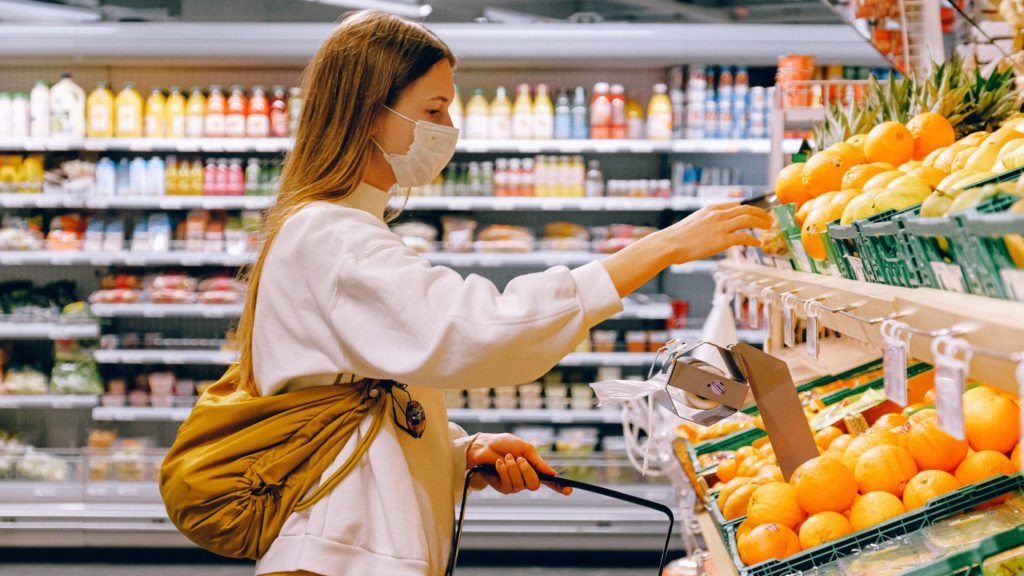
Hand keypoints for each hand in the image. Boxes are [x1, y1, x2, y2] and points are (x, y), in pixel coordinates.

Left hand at [465, 433, 571, 495]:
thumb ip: (538, 461)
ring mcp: (515, 485)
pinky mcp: (503, 487)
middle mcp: (526, 479)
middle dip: (527, 471)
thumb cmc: (505, 444)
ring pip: (521, 484)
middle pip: (535, 485)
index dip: (560, 487)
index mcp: (534, 468)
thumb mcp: (525, 448)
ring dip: (513, 468)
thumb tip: (552, 473)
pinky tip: (498, 464)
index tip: (569, 490)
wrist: (484, 445)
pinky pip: (508, 484)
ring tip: (506, 458)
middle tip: (519, 459)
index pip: (549, 481)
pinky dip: (504, 471)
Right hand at [654, 202, 772, 264]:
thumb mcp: (693, 222)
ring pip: (748, 220)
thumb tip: (711, 230)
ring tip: (769, 227)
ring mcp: (721, 226)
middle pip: (746, 209)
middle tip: (769, 218)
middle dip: (760, 213)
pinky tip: (758, 244)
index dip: (748, 208)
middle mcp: (718, 214)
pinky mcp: (722, 240)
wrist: (670, 243)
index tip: (755, 212)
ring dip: (761, 223)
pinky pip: (744, 238)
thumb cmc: (677, 237)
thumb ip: (706, 222)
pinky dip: (753, 240)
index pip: (735, 205)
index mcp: (711, 208)